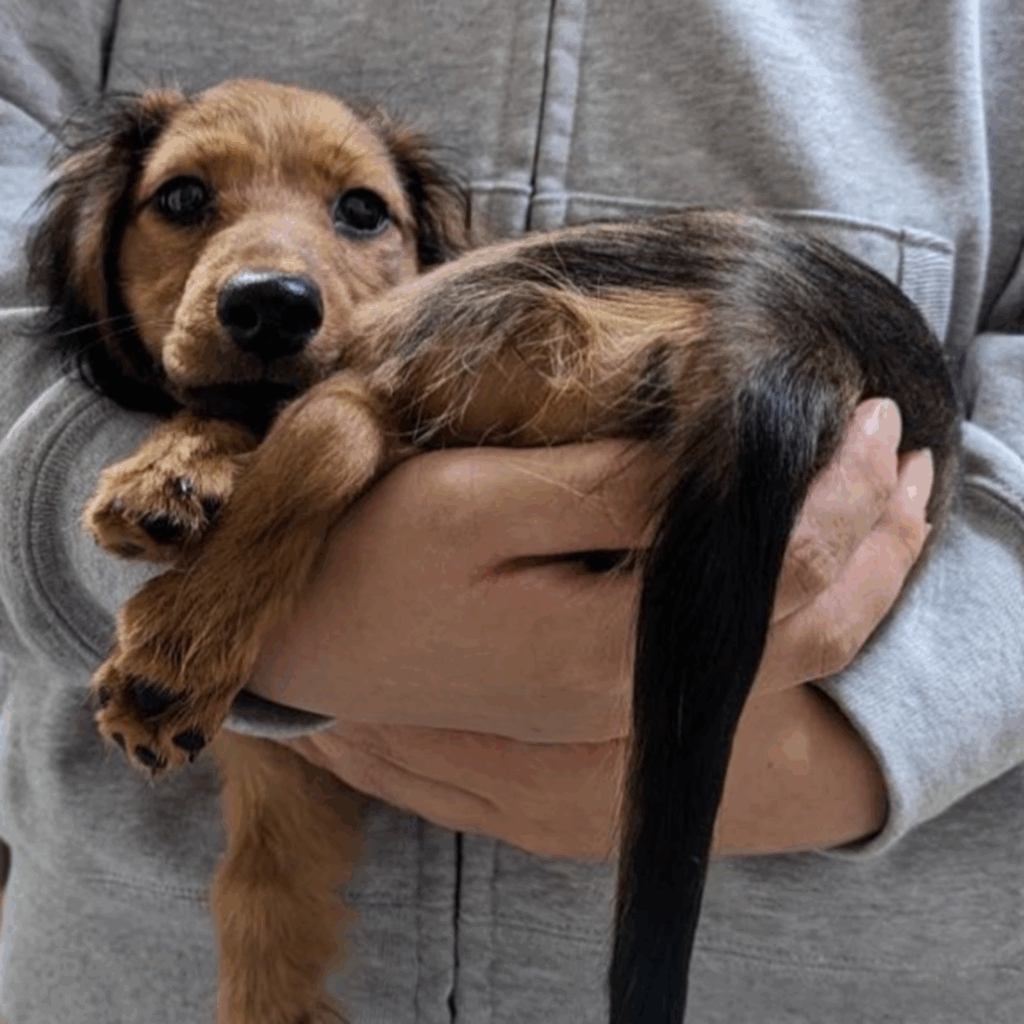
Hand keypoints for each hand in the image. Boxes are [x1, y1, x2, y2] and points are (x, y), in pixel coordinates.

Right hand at [248, 399, 933, 857]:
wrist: (303, 641)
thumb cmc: (370, 558)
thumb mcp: (476, 503)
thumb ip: (605, 489)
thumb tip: (713, 457)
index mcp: (608, 651)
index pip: (783, 577)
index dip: (843, 494)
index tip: (869, 413)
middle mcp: (629, 694)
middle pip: (809, 631)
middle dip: (878, 541)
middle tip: (909, 456)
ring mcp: (615, 701)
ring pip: (785, 655)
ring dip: (854, 580)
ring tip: (890, 509)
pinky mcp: (595, 689)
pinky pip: (737, 658)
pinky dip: (801, 607)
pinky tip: (806, 562)